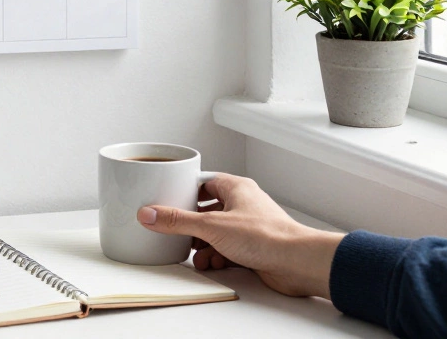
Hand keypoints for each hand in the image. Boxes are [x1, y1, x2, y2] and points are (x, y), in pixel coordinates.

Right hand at [137, 173, 343, 297]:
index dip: (183, 191)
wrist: (296, 263)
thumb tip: (150, 213)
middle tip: (175, 230)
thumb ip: (178, 221)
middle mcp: (243, 203)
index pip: (202, 182)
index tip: (166, 199)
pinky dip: (216, 255)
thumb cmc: (267, 236)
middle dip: (191, 224)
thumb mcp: (211, 226)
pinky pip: (227, 248)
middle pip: (206, 209)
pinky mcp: (253, 246)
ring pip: (216, 231)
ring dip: (202, 244)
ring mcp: (249, 226)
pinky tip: (210, 263)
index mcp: (235, 187)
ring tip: (193, 253)